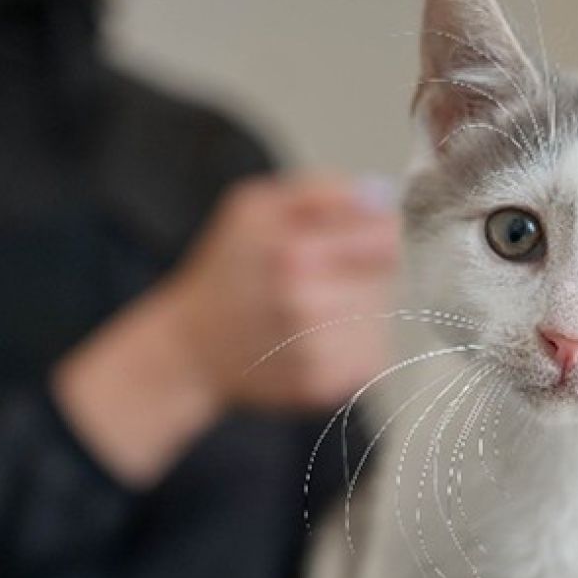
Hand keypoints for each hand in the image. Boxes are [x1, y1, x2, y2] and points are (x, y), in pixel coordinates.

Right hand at [53, 174, 398, 484]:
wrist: (193, 347)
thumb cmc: (227, 271)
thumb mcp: (256, 207)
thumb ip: (320, 192)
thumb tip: (378, 196)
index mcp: (292, 254)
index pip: (384, 237)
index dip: (372, 234)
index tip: (353, 239)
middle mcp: (307, 306)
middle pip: (383, 278)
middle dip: (360, 271)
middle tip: (318, 276)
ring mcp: (317, 353)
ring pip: (379, 316)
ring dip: (357, 309)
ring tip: (311, 309)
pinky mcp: (325, 386)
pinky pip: (369, 353)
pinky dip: (350, 344)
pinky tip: (313, 339)